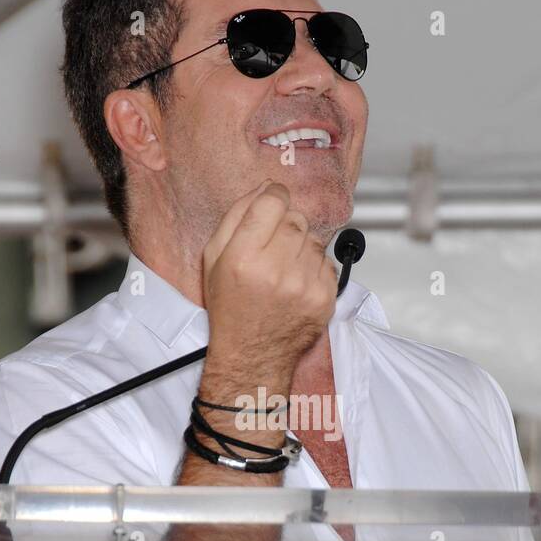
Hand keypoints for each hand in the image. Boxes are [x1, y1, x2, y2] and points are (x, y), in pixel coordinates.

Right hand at [202, 180, 336, 383]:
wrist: (251, 354)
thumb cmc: (230, 307)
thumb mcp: (214, 258)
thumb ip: (237, 216)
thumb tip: (266, 187)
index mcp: (243, 257)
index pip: (273, 202)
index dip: (274, 197)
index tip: (273, 204)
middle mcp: (275, 270)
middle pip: (296, 218)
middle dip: (286, 225)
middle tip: (273, 247)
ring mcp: (304, 285)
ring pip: (314, 239)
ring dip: (301, 247)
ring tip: (284, 269)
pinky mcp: (324, 298)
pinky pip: (326, 261)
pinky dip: (314, 267)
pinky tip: (296, 282)